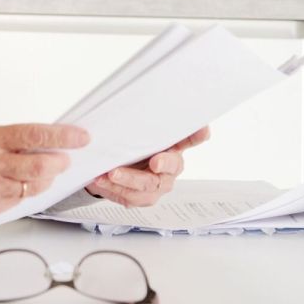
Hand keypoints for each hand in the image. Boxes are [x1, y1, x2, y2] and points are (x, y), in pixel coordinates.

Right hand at [0, 124, 89, 219]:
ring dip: (44, 179)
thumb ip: (10, 140)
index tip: (81, 137)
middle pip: (41, 166)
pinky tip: (14, 186)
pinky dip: (23, 193)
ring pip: (34, 187)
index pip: (34, 135)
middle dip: (60, 162)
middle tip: (64, 159)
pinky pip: (19, 202)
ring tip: (38, 172)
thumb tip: (45, 143)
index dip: (63, 136)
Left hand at [84, 126, 210, 207]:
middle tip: (155, 162)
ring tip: (111, 174)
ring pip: (148, 186)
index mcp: (173, 145)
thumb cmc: (131, 146)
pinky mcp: (143, 197)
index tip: (202, 131)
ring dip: (129, 180)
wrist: (114, 167)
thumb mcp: (133, 129)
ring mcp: (158, 184)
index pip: (191, 137)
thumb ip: (137, 119)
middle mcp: (170, 165)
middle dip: (165, 163)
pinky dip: (114, 189)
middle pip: (174, 165)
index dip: (198, 134)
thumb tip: (125, 105)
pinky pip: (131, 197)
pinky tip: (101, 180)